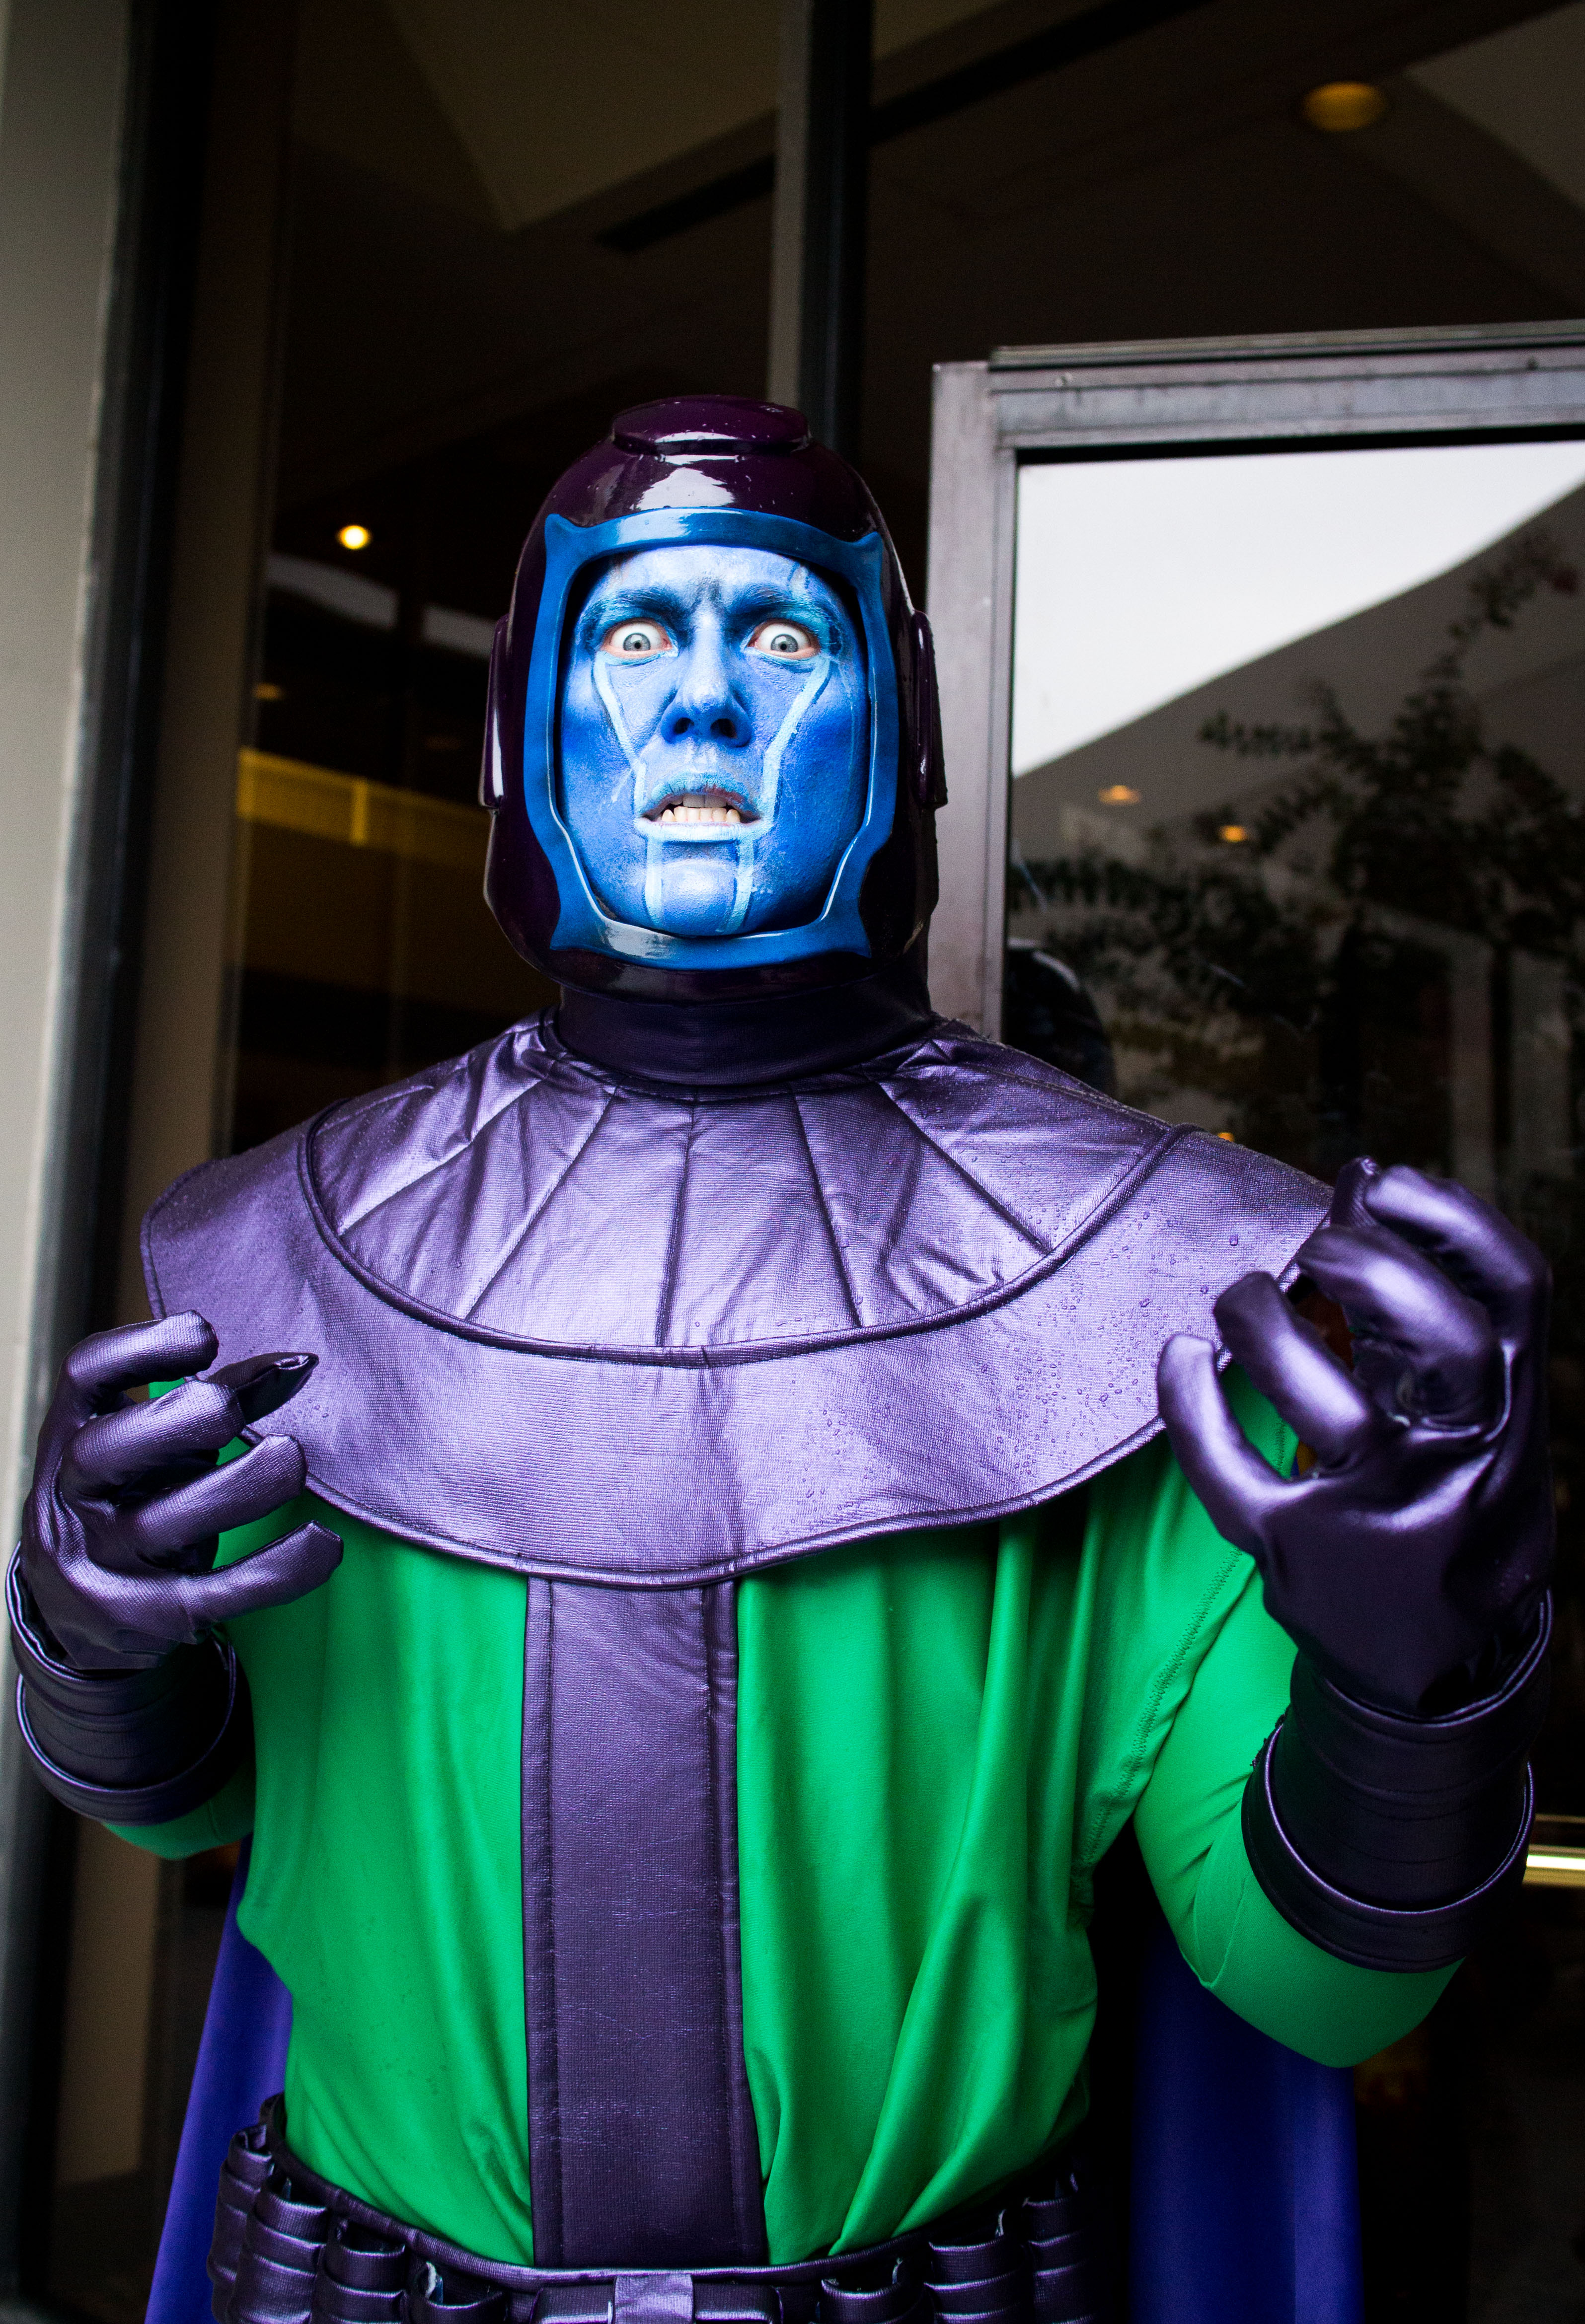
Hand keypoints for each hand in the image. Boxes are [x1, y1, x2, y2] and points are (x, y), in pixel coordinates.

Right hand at [21, 1313, 341, 1670]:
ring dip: (237, 1490)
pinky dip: (278, 1570)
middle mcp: (74, 1498)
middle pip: (105, 1453)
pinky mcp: (150, 1619)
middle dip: (177, 1422)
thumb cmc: (134, 1496)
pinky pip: (216, 1596)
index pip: (85, 1375)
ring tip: (290, 1459)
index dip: (142, 1348)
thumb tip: (302, 1362)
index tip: (206, 1336)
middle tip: (233, 1408)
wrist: (72, 1612)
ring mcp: (105, 1565)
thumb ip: (227, 1395)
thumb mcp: (162, 1442)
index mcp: (72, 1433)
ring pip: (160, 1528)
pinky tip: (323, 1543)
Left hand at [1157, 1159, 1552, 1715]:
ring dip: (1266, 1325)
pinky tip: (1179, 1356)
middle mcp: (1464, 1462)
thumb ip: (1411, 1301)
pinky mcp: (1301, 1553)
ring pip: (1329, 1409)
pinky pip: (1234, 1473)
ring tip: (1238, 1296)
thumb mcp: (1455, 1408)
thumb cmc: (1441, 1492)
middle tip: (1311, 1244)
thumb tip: (1360, 1177)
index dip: (1454, 1219)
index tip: (1384, 1178)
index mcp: (1515, 1413)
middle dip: (1373, 1265)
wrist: (1437, 1668)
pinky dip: (1191, 1406)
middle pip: (1444, 1338)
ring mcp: (1384, 1513)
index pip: (1517, 1290)